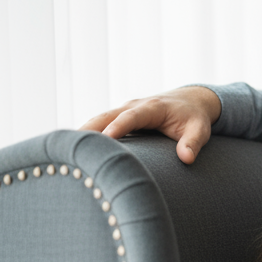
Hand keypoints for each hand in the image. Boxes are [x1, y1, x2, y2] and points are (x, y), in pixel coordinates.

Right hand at [79, 86, 221, 164]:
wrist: (190, 102)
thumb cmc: (194, 118)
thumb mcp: (200, 130)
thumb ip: (193, 143)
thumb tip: (187, 159)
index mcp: (152, 108)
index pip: (131, 117)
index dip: (118, 127)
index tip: (106, 139)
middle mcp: (133, 107)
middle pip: (105, 116)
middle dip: (89, 129)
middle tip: (69, 144)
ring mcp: (124, 111)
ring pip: (98, 120)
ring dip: (82, 132)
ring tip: (62, 149)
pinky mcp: (120, 118)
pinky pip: (101, 124)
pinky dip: (87, 134)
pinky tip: (72, 149)